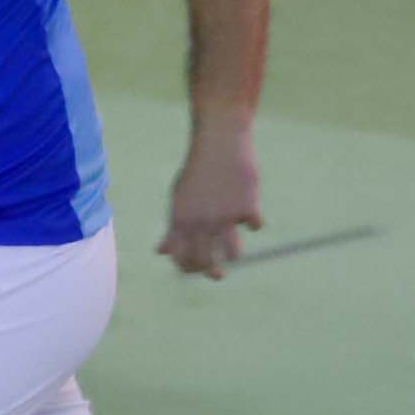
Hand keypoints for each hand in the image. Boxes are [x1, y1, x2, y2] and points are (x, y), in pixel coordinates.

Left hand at [158, 119, 262, 279]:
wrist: (219, 141)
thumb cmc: (197, 171)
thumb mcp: (178, 198)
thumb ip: (172, 229)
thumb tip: (159, 253)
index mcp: (180, 219)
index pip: (181, 259)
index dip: (189, 270)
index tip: (198, 270)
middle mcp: (201, 221)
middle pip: (207, 262)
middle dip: (213, 272)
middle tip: (218, 273)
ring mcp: (224, 216)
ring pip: (233, 254)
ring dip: (235, 252)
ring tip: (234, 243)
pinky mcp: (247, 207)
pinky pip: (255, 225)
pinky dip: (254, 219)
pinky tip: (249, 206)